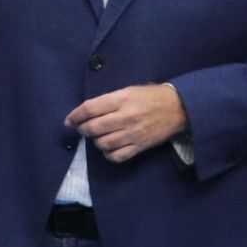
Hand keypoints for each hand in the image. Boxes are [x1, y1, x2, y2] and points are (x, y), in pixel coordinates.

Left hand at [65, 83, 186, 163]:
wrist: (177, 108)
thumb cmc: (150, 96)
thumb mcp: (129, 90)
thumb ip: (109, 100)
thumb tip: (87, 112)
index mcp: (122, 99)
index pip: (91, 109)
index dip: (75, 116)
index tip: (69, 121)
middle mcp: (126, 117)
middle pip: (94, 128)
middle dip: (83, 130)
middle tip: (83, 129)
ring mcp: (133, 133)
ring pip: (103, 143)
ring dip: (96, 142)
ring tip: (98, 137)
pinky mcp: (140, 146)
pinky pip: (117, 156)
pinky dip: (108, 154)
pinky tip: (108, 148)